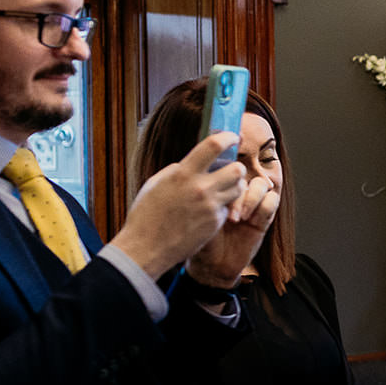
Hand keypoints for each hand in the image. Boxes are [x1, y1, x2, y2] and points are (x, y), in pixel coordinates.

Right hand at [111, 133, 247, 278]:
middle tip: (230, 170)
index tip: (233, 136)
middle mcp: (200, 188)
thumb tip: (196, 161)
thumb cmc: (146, 214)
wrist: (146, 247)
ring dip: (235, 187)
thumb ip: (179, 170)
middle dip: (236, 168)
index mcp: (183, 174)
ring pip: (239, 189)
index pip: (213, 146)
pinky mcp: (216, 223)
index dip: (228, 137)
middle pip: (237, 169)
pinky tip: (209, 210)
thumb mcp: (158, 183)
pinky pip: (228, 207)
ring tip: (222, 189)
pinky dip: (223, 206)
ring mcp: (210, 207)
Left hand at [183, 174, 279, 287]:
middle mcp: (236, 195)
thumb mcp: (193, 215)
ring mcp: (251, 206)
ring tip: (238, 217)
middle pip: (247, 173)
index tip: (217, 181)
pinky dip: (264, 207)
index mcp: (218, 189)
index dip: (226, 171)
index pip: (228, 168)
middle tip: (225, 205)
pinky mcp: (264, 219)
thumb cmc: (198, 241)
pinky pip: (272, 201)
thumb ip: (201, 195)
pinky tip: (250, 221)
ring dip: (251, 198)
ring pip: (262, 184)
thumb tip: (201, 174)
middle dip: (237, 187)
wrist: (211, 267)